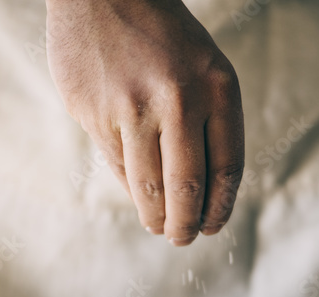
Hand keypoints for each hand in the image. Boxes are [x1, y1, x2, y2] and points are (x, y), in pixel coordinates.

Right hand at [46, 0, 243, 245]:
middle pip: (187, 186)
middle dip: (186, 224)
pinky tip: (137, 197)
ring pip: (148, 185)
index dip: (220, 207)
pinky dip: (130, 188)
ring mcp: (131, 107)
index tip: (214, 226)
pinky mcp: (92, 114)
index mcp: (216, 85)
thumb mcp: (203, 66)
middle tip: (184, 238)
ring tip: (160, 227)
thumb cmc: (161, 35)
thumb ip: (209, 123)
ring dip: (155, 217)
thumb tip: (203, 195)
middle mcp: (177, 98)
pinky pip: (116, 166)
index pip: (226, 167)